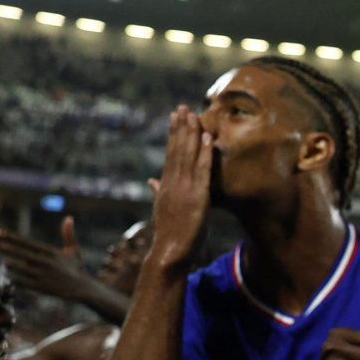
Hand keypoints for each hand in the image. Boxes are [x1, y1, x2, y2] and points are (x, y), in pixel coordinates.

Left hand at [0, 217, 92, 301]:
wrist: (84, 289)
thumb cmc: (77, 269)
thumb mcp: (74, 251)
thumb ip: (68, 234)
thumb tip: (69, 218)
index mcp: (51, 252)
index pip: (28, 243)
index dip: (12, 238)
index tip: (0, 232)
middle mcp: (46, 262)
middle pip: (22, 253)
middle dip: (7, 248)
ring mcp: (43, 275)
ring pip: (21, 268)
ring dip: (10, 264)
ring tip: (4, 261)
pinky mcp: (42, 287)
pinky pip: (23, 282)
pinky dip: (15, 278)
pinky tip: (9, 276)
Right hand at [146, 107, 213, 271]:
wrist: (169, 252)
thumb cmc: (170, 234)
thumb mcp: (163, 208)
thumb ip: (158, 191)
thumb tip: (151, 180)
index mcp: (165, 185)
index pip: (170, 154)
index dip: (173, 135)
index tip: (174, 117)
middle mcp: (172, 182)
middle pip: (177, 149)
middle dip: (180, 127)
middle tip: (182, 107)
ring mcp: (183, 188)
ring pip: (188, 155)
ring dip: (191, 134)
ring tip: (194, 115)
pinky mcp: (196, 196)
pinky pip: (202, 170)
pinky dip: (204, 153)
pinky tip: (208, 138)